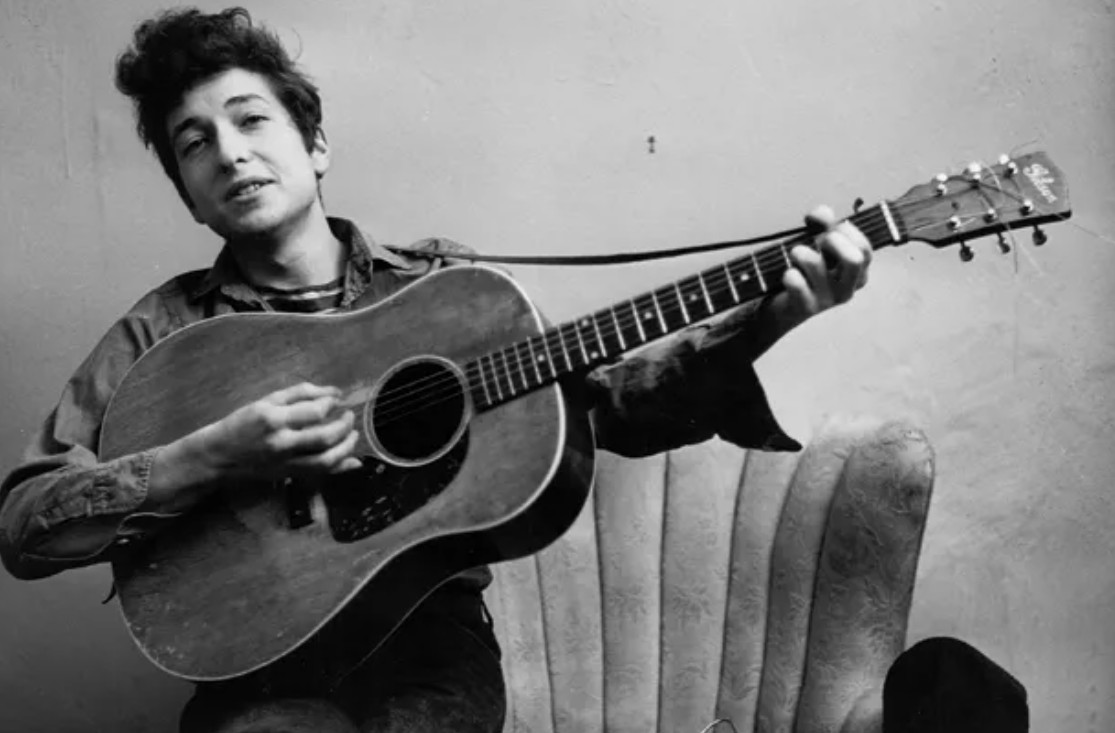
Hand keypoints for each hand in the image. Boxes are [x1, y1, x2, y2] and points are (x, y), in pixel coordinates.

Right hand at [191, 382, 362, 480]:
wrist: (218, 456)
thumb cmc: (241, 423)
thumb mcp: (265, 401)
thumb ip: (300, 394)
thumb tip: (334, 392)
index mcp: (273, 419)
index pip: (315, 412)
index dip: (332, 404)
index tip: (337, 399)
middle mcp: (281, 443)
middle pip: (325, 438)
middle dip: (345, 426)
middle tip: (349, 416)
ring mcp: (286, 463)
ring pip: (326, 461)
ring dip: (347, 447)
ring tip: (352, 435)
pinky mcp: (289, 475)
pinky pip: (321, 474)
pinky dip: (341, 467)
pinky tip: (352, 458)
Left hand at [767, 204, 871, 329]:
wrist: (784, 304)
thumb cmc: (806, 269)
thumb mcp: (817, 242)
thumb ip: (823, 223)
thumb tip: (823, 212)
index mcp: (858, 273)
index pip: (865, 248)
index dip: (846, 230)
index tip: (831, 228)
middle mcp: (847, 288)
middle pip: (854, 259)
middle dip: (833, 241)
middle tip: (818, 241)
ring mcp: (828, 300)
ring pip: (816, 264)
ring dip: (800, 251)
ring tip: (794, 253)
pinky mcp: (806, 307)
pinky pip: (796, 282)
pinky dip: (789, 273)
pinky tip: (788, 274)